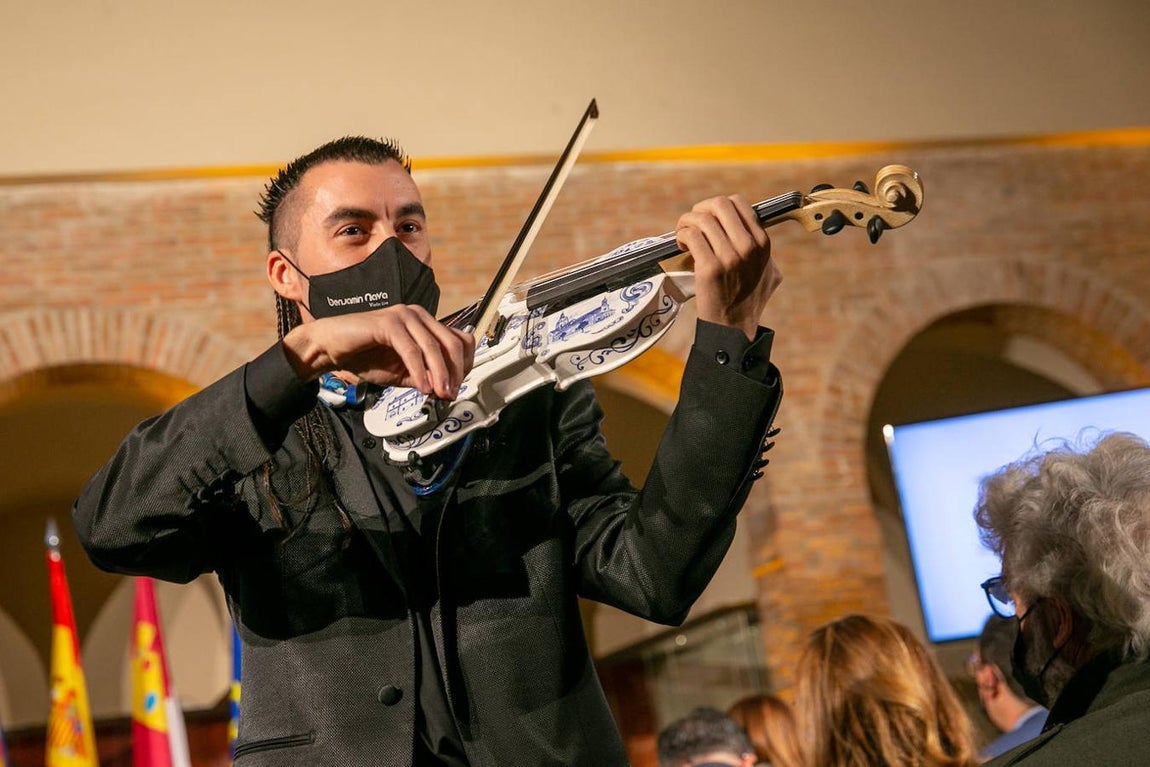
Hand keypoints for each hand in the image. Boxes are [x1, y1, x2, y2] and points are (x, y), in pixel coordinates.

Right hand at [281, 305, 474, 398]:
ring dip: (440, 374)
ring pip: (433, 347)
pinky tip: (422, 388)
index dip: (464, 364)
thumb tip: (446, 389)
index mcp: (424, 324)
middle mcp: (418, 315)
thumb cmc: (364, 357)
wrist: (330, 348)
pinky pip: (411, 351)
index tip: (457, 387)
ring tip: (440, 394)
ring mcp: (403, 316)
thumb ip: (424, 377)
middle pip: (452, 343)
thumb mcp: (402, 373)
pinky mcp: (388, 323)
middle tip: (452, 394)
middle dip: (456, 372)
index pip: (459, 340)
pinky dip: (419, 371)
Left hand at [675, 195, 781, 339]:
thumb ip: (763, 250)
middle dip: (700, 209)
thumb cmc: (749, 300)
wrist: (734, 327)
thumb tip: (753, 230)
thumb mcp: (769, 271)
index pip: (737, 203)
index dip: (717, 207)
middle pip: (719, 204)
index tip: (708, 219)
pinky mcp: (710, 268)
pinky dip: (681, 236)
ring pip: (701, 219)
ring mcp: (730, 257)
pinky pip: (691, 236)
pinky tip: (681, 245)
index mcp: (762, 242)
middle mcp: (748, 246)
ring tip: (683, 235)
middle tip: (692, 223)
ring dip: (686, 222)